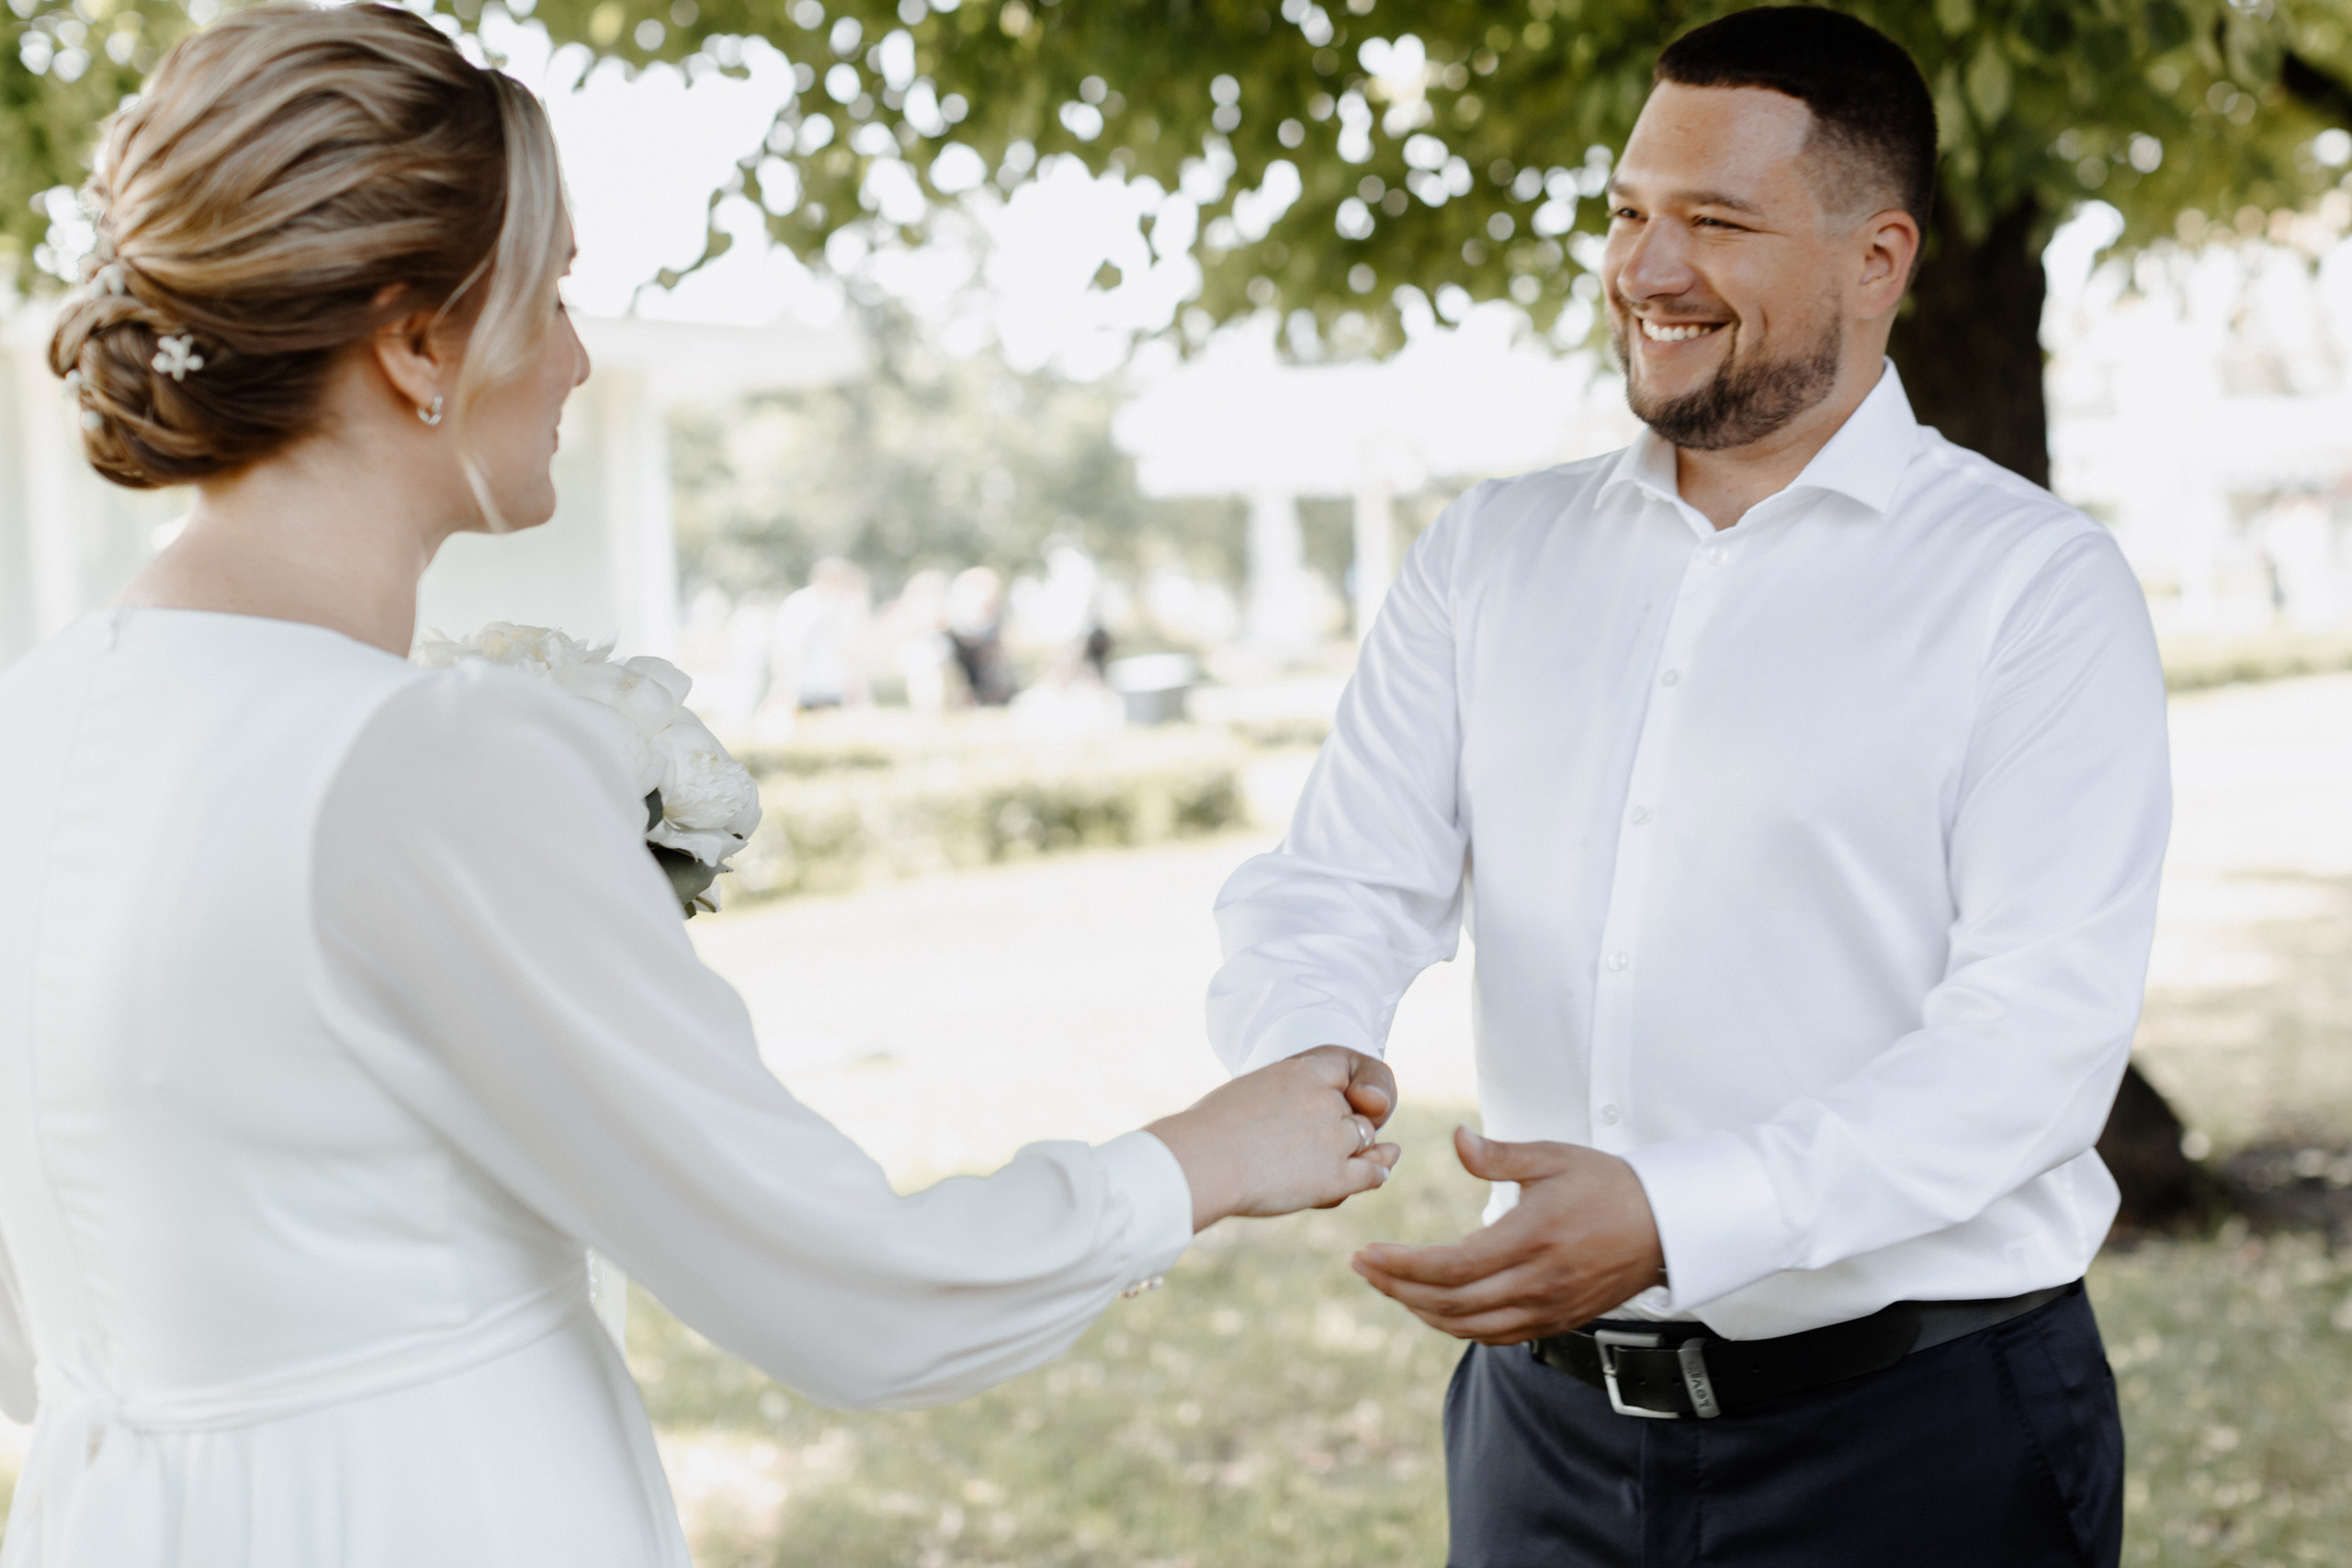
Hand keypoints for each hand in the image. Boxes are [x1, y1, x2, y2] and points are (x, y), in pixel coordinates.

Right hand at [1146, 1053, 1401, 1231]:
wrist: (1202, 1161)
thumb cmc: (1209, 1131)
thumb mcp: (1247, 1093)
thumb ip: (1277, 1098)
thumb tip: (1271, 1118)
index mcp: (1301, 1071)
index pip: (1342, 1070)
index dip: (1343, 1088)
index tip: (1339, 1100)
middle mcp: (1325, 1100)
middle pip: (1352, 1110)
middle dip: (1344, 1124)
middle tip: (1319, 1143)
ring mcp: (1333, 1137)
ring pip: (1363, 1140)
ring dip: (1358, 1151)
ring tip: (1348, 1160)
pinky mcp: (1335, 1176)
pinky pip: (1371, 1173)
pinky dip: (1379, 1171)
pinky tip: (1381, 1171)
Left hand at [1351, 1127, 1663, 1343]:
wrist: (1666, 1226)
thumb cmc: (1609, 1184)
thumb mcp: (1553, 1157)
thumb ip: (1498, 1155)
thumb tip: (1456, 1139)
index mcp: (1531, 1239)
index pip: (1451, 1266)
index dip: (1403, 1265)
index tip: (1368, 1253)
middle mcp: (1537, 1283)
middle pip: (1451, 1303)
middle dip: (1398, 1288)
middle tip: (1362, 1268)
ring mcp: (1548, 1308)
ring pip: (1469, 1326)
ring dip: (1422, 1310)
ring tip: (1389, 1286)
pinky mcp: (1556, 1321)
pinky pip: (1496, 1336)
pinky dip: (1458, 1325)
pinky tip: (1435, 1307)